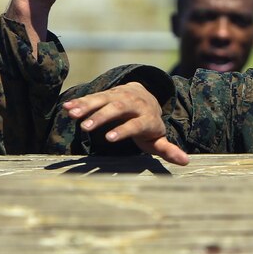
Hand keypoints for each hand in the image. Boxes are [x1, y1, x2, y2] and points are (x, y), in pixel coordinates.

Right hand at [61, 82, 188, 165]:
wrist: (145, 96)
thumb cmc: (150, 126)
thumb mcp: (159, 138)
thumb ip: (168, 150)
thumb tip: (186, 161)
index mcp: (147, 117)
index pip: (136, 123)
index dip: (124, 130)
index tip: (109, 138)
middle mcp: (134, 103)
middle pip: (119, 108)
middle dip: (102, 117)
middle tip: (87, 127)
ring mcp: (120, 95)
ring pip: (104, 99)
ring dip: (87, 106)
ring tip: (72, 114)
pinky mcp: (108, 92)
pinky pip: (93, 96)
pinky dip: (80, 101)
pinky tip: (66, 107)